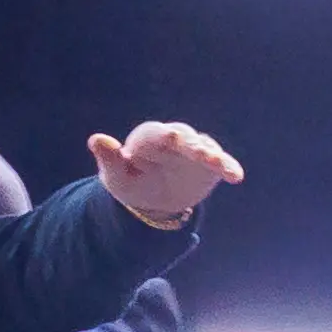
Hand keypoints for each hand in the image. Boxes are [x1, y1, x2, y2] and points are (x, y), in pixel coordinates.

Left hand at [88, 121, 243, 222]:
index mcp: (149, 139)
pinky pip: (220, 164)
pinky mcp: (209, 165)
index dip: (164, 137)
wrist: (152, 196)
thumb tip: (95, 139)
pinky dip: (228, 168)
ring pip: (205, 150)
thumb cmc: (129, 181)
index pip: (157, 135)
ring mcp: (194, 151)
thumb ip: (109, 158)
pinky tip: (236, 176)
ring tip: (217, 164)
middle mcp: (175, 140)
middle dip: (191, 145)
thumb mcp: (116, 175)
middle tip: (199, 151)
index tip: (172, 137)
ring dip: (212, 156)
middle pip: (185, 140)